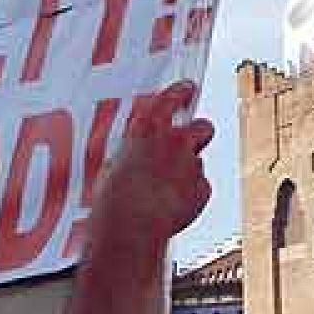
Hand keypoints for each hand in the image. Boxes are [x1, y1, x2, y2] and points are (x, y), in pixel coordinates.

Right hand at [88, 81, 213, 256]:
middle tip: (191, 137)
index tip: (187, 88)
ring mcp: (190, 165)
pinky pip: (200, 188)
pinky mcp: (200, 190)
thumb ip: (129, 155)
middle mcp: (173, 142)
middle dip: (198, 132)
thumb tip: (130, 159)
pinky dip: (191, 195)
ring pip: (198, 160)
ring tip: (170, 185)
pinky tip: (173, 205)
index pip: (170, 99)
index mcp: (147, 129)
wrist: (130, 225)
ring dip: (187, 170)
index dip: (181, 93)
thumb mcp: (111, 166)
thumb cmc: (113, 197)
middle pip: (201, 127)